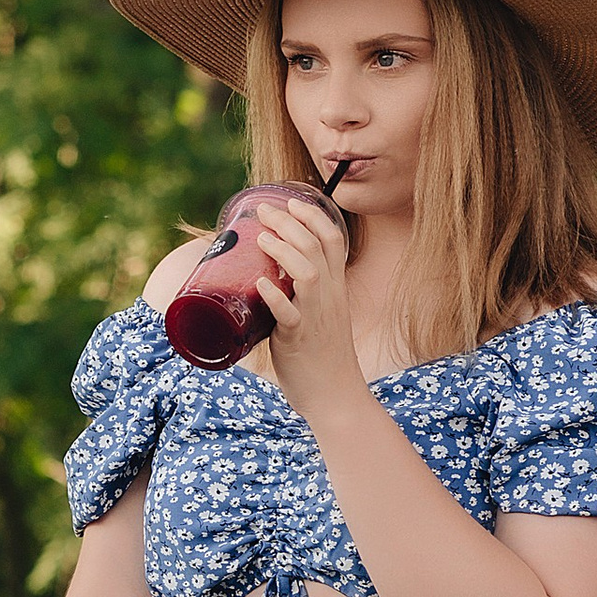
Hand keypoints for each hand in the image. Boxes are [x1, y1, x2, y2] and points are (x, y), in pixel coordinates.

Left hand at [247, 194, 367, 423]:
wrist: (336, 396)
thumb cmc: (322, 356)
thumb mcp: (320, 315)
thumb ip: (301, 295)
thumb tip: (268, 278)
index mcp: (335, 288)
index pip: (333, 239)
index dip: (313, 215)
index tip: (291, 200)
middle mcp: (329, 297)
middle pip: (316, 247)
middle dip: (290, 222)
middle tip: (264, 210)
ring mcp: (316, 317)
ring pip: (307, 273)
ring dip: (284, 251)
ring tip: (262, 238)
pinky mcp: (299, 339)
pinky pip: (289, 315)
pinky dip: (275, 297)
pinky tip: (261, 285)